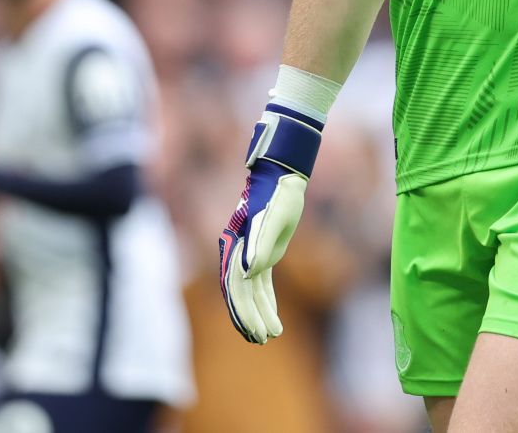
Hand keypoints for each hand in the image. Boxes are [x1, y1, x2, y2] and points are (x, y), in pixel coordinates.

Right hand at [218, 102, 318, 342]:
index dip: (242, 310)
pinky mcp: (261, 254)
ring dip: (258, 313)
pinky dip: (266, 301)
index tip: (253, 331)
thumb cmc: (280, 195)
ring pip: (249, 291)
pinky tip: (273, 318)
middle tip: (262, 339)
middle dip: (249, 318)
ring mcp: (248, 255)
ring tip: (270, 335)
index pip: (235, 286)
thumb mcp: (277, 217)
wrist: (283, 177)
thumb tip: (249, 272)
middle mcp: (237, 253)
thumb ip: (261, 244)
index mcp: (236, 246)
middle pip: (239, 293)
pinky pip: (260, 284)